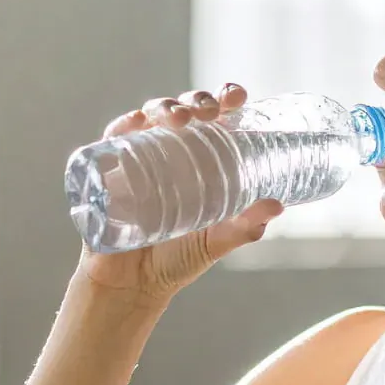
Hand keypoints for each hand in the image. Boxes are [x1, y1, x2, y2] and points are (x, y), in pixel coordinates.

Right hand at [73, 83, 283, 304]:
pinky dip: (121, 127)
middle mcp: (167, 153)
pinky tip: (134, 123)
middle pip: (181, 110)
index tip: (237, 97)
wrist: (133, 287)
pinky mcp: (107, 173)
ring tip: (180, 118)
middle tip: (210, 112)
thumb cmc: (176, 259)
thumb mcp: (216, 242)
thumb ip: (245, 227)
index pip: (212, 118)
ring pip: (147, 117)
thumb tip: (276, 205)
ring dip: (164, 108)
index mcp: (198, 160)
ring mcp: (136, 159)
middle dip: (195, 100)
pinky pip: (110, 140)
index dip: (223, 99)